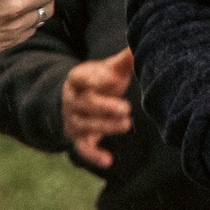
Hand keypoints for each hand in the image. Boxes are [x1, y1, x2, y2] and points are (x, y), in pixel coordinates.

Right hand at [63, 48, 135, 168]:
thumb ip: (122, 62)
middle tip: (126, 108)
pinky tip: (108, 161)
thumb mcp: (108, 69)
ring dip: (105, 126)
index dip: (93, 77)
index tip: (112, 77)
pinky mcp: (78, 138)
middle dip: (104, 106)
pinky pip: (83, 148)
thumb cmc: (100, 82)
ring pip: (85, 125)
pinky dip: (93, 155)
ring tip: (127, 124)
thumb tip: (137, 48)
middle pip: (84, 103)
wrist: (78, 100)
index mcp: (77, 80)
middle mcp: (72, 100)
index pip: (79, 77)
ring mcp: (73, 120)